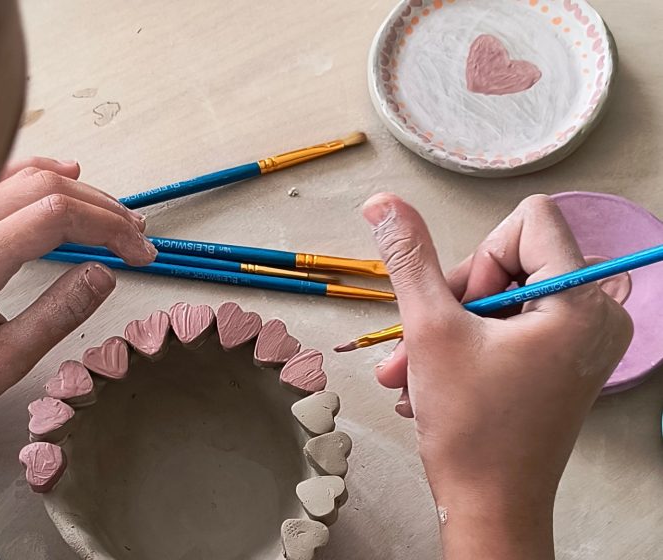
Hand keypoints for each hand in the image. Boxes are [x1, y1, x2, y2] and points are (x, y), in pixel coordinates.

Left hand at [0, 158, 156, 432]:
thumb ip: (56, 315)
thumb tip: (104, 275)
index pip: (57, 217)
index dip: (108, 228)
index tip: (138, 252)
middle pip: (46, 189)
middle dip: (103, 209)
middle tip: (136, 238)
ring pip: (24, 176)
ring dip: (80, 191)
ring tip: (115, 214)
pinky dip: (38, 171)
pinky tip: (65, 173)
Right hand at [363, 193, 631, 559]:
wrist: (490, 509)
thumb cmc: (471, 428)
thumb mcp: (429, 330)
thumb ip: (409, 259)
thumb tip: (384, 204)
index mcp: (580, 301)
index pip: (529, 220)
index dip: (481, 256)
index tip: (461, 307)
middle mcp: (595, 315)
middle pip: (513, 258)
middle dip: (457, 298)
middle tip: (428, 342)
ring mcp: (583, 341)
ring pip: (503, 293)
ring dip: (449, 327)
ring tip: (413, 370)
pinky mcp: (565, 361)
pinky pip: (512, 323)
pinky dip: (469, 345)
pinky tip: (432, 381)